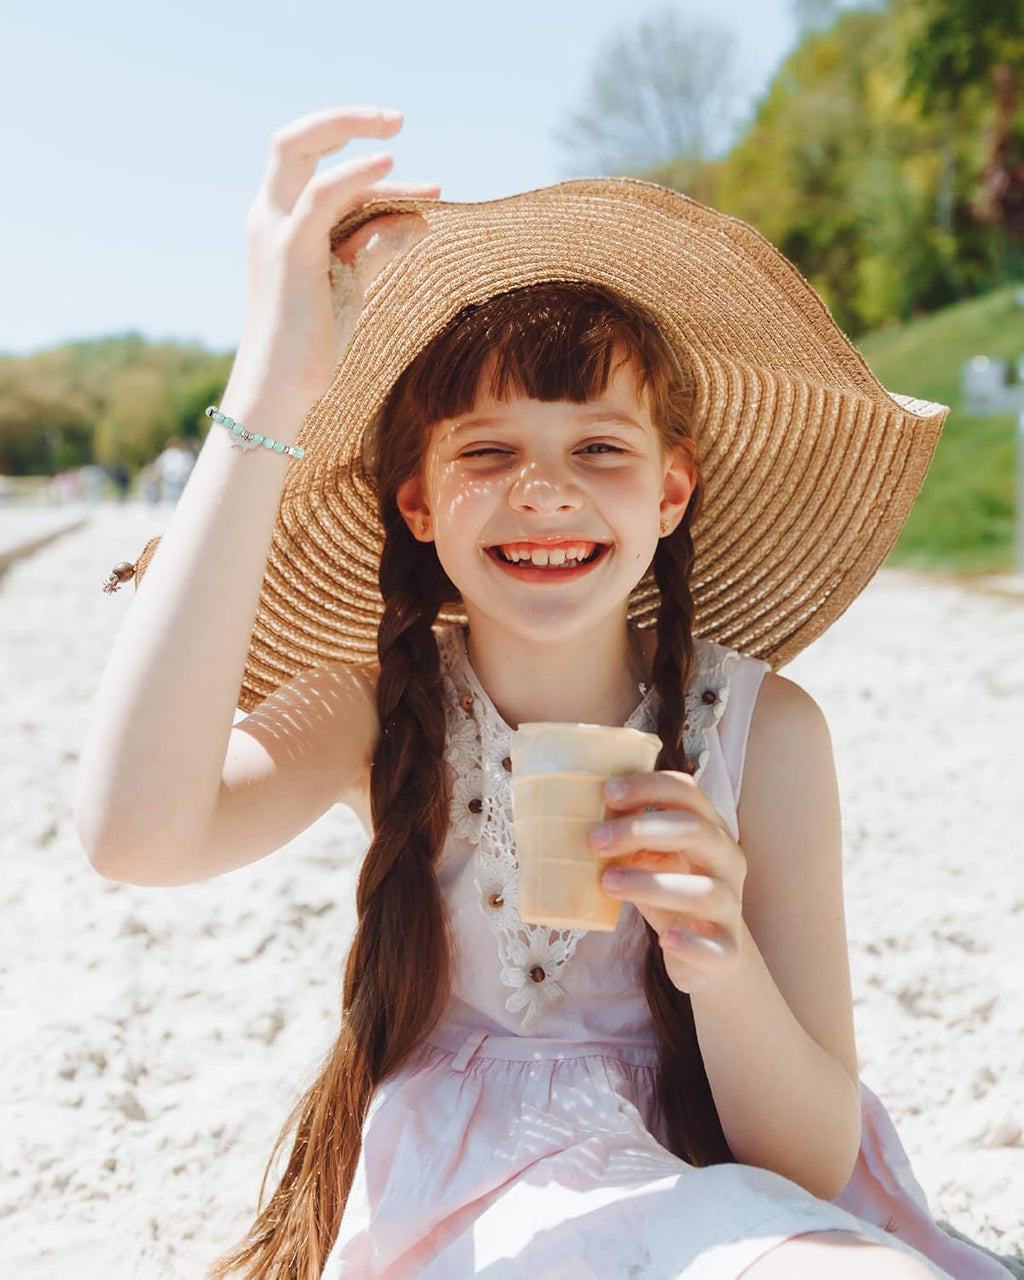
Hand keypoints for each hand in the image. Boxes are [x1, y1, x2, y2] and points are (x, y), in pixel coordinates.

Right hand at [226, 105, 439, 411]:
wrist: (283, 387)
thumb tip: (420, 219)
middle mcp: (269, 216)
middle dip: (344, 119)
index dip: (364, 165)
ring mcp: (275, 229)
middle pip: (295, 141)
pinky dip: (355, 174)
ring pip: (300, 150)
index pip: (316, 169)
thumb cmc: (313, 341)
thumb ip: (377, 246)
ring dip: (351, 129)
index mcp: (279, 222)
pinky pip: (322, 195)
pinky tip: (390, 163)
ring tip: (398, 128)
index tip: (415, 174)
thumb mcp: (350, 283)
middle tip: (396, 118)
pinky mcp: (291, 250)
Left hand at [590, 771, 746, 993]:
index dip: (648, 787)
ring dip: (652, 884)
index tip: (607, 793)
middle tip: (595, 841)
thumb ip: (631, 835)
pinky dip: (690, 942)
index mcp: (711, 829)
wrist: (706, 952)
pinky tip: (665, 939)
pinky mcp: (727, 950)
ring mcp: (731, 905)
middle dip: (642, 830)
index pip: (687, 792)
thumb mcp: (651, 856)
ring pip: (703, 889)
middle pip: (696, 830)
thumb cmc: (669, 890)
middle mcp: (728, 860)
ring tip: (608, 883)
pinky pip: (715, 948)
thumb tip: (575, 810)